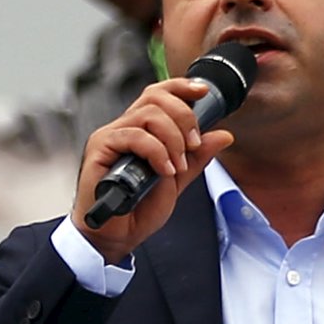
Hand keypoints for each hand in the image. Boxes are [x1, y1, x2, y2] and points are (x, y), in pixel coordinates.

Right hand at [73, 77, 236, 264]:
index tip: (202, 92)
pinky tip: (163, 171)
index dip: (180, 86)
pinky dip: (156, 152)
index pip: (158, 93)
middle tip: (192, 146)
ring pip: (149, 115)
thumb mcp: (177, 180)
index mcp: (141, 130)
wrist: (116, 236)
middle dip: (184, 117)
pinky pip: (134, 136)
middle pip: (155, 96)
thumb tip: (223, 135)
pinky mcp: (100, 148)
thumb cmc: (138, 210)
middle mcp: (124, 127)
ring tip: (176, 167)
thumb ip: (197, 157)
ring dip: (173, 140)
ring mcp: (111, 136)